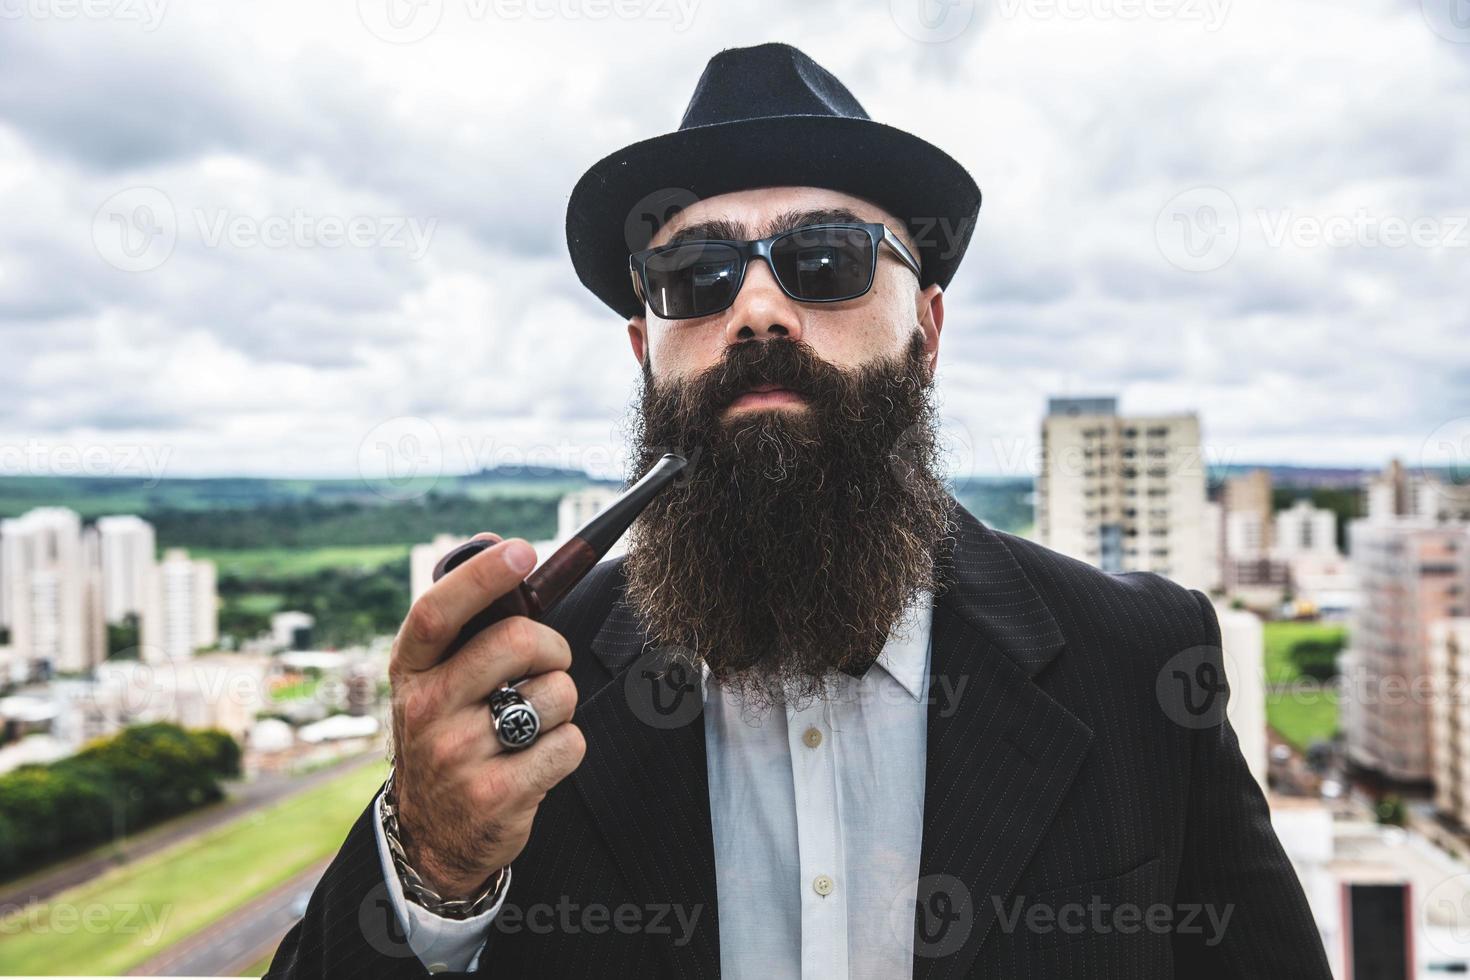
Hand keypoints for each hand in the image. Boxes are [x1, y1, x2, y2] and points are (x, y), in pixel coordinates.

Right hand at [387, 532, 585, 899]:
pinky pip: (569, 744)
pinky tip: (535, 760)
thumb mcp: (435, 681)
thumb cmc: (448, 736)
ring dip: (560, 705)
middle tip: (547, 664)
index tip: (521, 552)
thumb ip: (466, 622)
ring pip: (554, 694)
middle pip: (516, 642)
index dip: (482, 575)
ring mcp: (458, 756)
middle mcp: (427, 710)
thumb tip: (496, 542)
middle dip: (552, 647)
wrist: (432, 837)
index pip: (438, 611)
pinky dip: (566, 748)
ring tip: (530, 724)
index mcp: (411, 671)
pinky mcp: (496, 795)